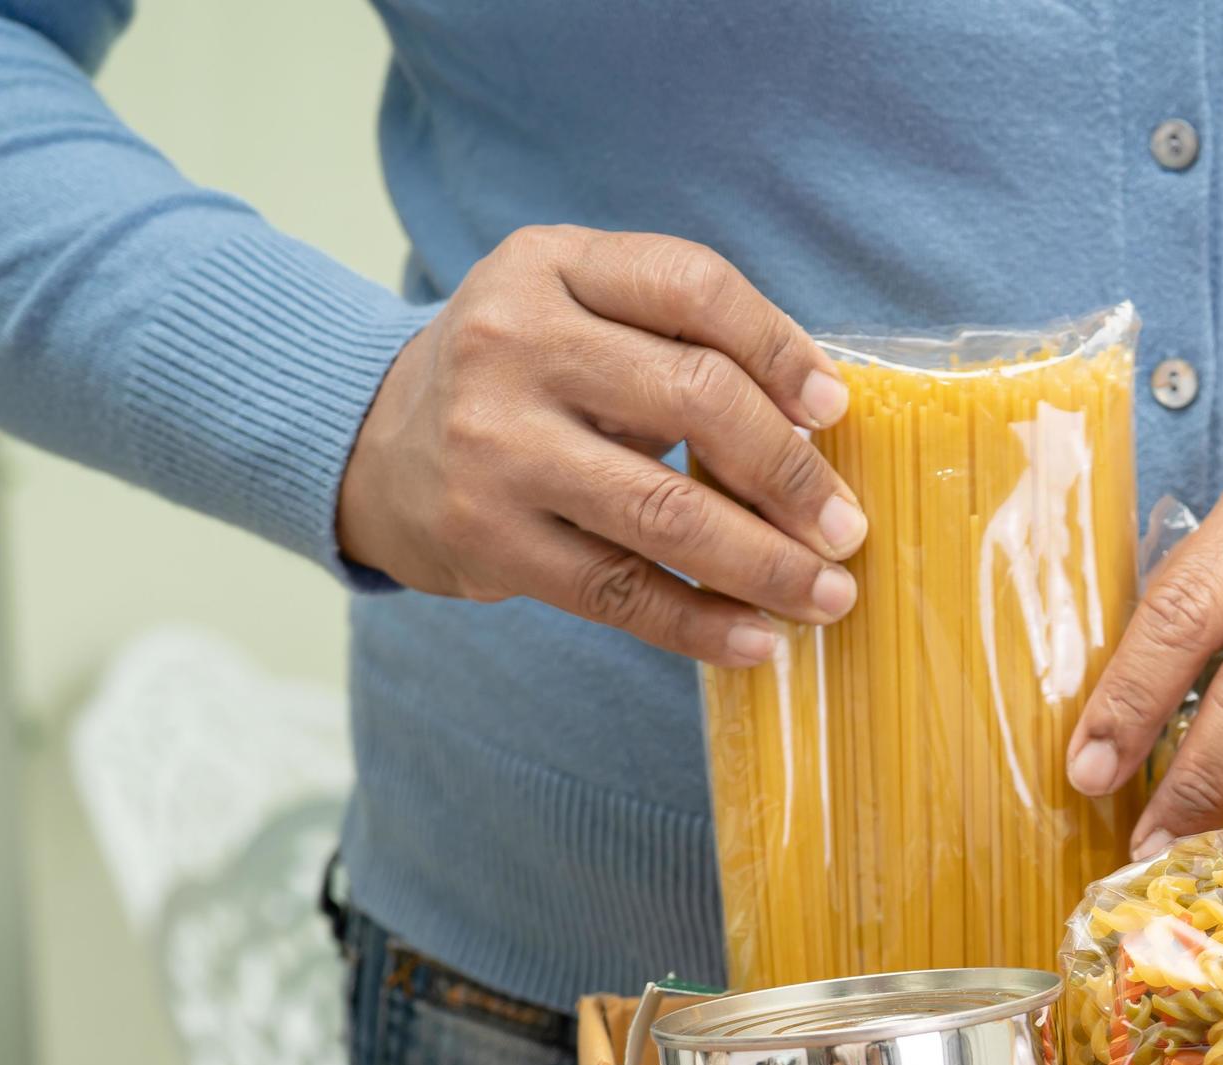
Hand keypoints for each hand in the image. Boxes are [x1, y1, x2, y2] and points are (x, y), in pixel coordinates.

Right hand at [336, 225, 865, 667]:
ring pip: (665, 509)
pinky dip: (700, 623)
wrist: (375, 443)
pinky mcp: (487, 537)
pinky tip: (757, 642)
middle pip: (694, 397)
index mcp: (550, 265)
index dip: (779, 349)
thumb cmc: (523, 377)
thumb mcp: (576, 310)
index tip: (834, 412)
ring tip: (827, 594)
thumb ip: (678, 337)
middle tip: (847, 527)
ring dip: (766, 563)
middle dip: (792, 471)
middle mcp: (514, 344)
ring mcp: (496, 445)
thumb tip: (821, 423)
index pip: (691, 287)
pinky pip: (618, 590)